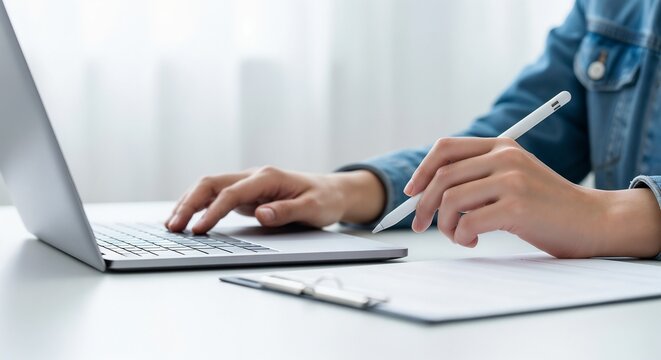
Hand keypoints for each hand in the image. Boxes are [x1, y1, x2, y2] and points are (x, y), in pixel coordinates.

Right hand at [165, 167, 384, 233]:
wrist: (331, 191)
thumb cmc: (324, 199)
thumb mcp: (313, 209)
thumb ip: (287, 211)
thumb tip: (261, 214)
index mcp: (267, 178)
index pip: (231, 194)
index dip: (212, 212)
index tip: (198, 230)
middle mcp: (252, 176)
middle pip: (211, 184)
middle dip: (189, 204)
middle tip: (173, 227)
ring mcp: (247, 184)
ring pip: (208, 187)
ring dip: (188, 203)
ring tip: (171, 225)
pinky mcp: (245, 193)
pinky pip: (215, 196)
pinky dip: (198, 205)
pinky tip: (186, 218)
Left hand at [403, 137, 660, 257]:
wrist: (593, 221)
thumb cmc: (546, 206)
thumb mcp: (512, 178)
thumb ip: (477, 177)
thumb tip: (424, 193)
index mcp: (501, 146)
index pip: (446, 148)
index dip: (422, 170)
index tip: (412, 193)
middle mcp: (505, 157)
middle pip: (442, 176)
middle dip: (422, 204)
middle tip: (419, 226)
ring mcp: (512, 179)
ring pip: (450, 200)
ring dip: (444, 225)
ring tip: (458, 236)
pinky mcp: (517, 205)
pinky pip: (468, 222)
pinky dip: (461, 237)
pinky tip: (473, 241)